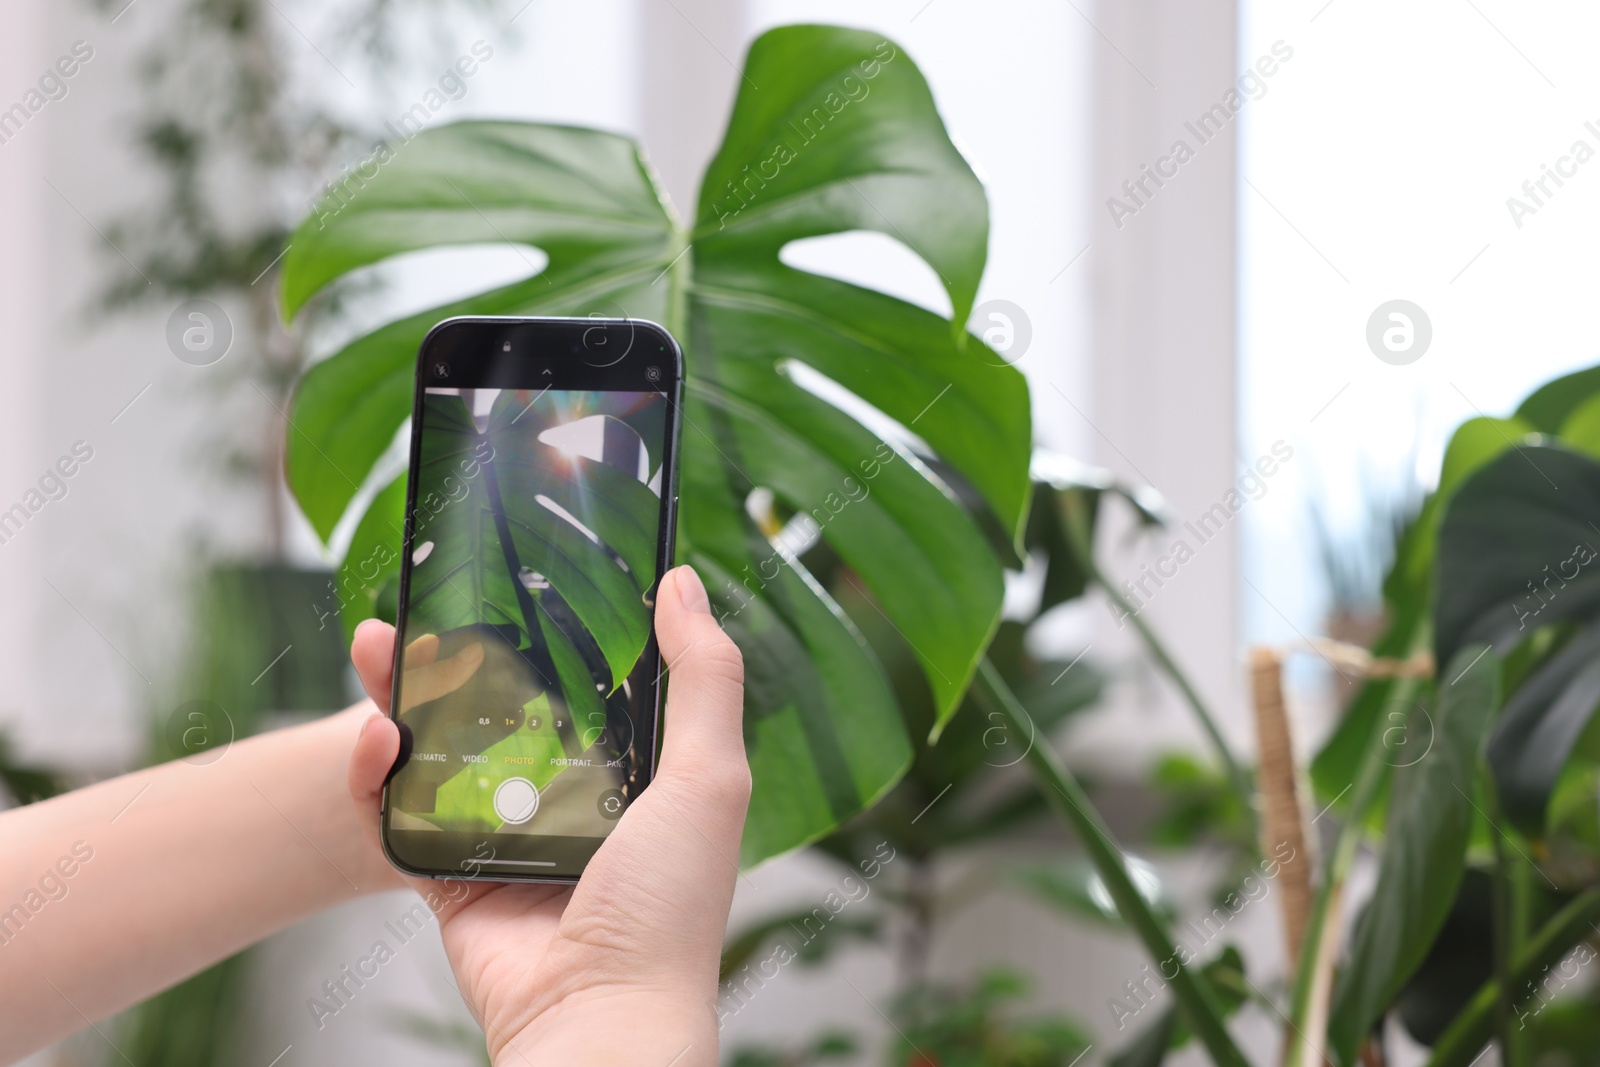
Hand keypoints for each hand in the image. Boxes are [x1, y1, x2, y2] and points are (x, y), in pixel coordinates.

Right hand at [347, 565, 748, 1065]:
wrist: (596, 1016)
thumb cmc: (669, 908)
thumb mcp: (711, 775)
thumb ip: (704, 676)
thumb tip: (685, 583)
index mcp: (634, 771)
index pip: (583, 681)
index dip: (548, 628)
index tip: (512, 577)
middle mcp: (567, 797)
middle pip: (498, 703)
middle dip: (455, 652)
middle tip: (420, 605)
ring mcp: (502, 834)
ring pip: (439, 746)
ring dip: (400, 695)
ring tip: (378, 650)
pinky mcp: (448, 874)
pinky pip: (397, 812)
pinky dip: (373, 773)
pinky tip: (374, 736)